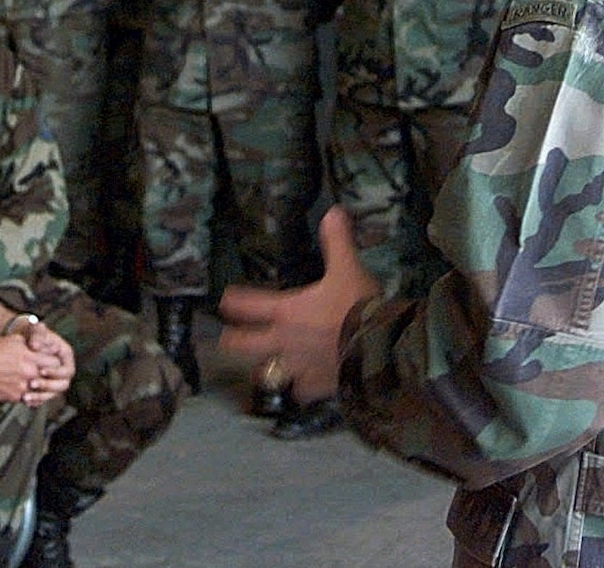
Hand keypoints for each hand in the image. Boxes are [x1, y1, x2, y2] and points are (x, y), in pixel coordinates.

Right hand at [0, 327, 71, 405]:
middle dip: (50, 376)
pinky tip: (24, 387)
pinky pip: (27, 398)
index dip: (55, 362)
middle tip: (48, 374)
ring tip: (36, 381)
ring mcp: (21, 388)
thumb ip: (34, 344)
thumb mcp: (16, 340)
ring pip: (40, 391)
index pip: (56, 363)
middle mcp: (28, 374)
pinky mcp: (13, 397)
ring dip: (40, 387)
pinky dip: (28, 394)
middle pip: (50, 379)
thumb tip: (48, 347)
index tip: (53, 362)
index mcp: (30, 358)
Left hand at [219, 208, 380, 403]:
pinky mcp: (316, 387)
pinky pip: (299, 392)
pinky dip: (299, 390)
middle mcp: (283, 341)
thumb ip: (336, 241)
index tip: (224, 301)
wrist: (379, 348)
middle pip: (243, 345)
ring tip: (262, 368)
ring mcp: (297, 367)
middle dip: (233, 341)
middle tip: (228, 339)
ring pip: (266, 375)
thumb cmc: (358, 306)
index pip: (247, 305)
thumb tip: (333, 211)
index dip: (232, 302)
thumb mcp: (347, 269)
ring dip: (263, 370)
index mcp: (286, 311)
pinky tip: (301, 387)